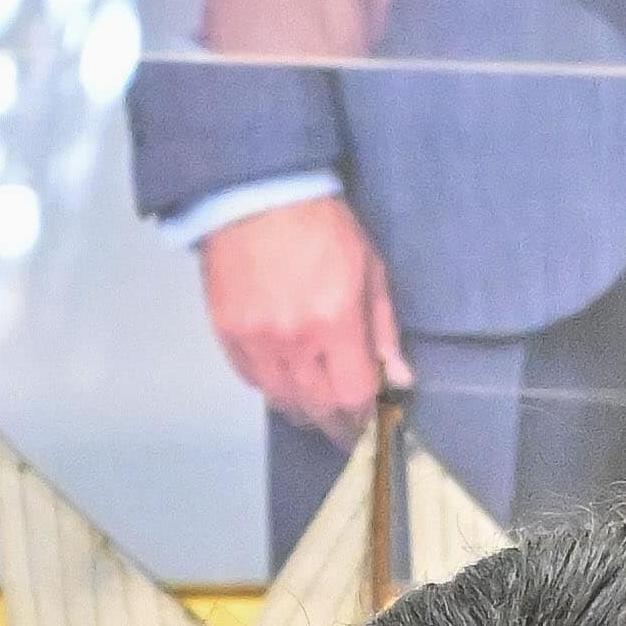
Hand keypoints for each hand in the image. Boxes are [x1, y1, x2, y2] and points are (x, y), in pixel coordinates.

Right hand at [194, 194, 408, 434]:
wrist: (256, 194)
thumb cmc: (322, 225)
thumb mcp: (369, 269)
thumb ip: (383, 329)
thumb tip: (399, 377)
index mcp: (334, 322)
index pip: (353, 395)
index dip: (364, 418)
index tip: (370, 425)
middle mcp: (293, 341)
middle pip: (317, 407)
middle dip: (335, 425)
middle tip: (347, 431)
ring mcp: (256, 340)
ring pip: (281, 400)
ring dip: (303, 411)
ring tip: (317, 411)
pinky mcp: (227, 333)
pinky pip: (250, 379)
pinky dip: (270, 387)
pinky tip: (284, 383)